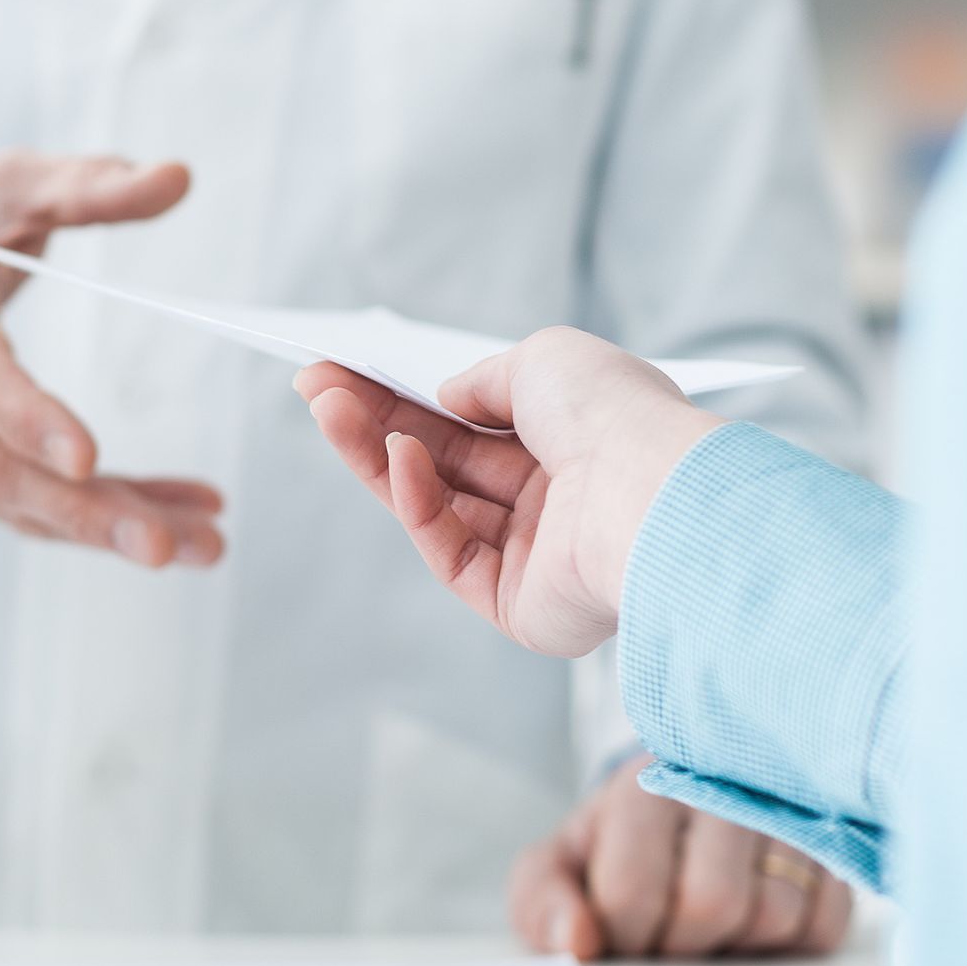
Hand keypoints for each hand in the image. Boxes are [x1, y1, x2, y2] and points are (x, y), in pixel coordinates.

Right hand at [0, 150, 223, 567]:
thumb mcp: (7, 185)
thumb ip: (90, 185)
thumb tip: (176, 178)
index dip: (23, 417)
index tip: (87, 457)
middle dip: (85, 513)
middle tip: (166, 547)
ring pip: (20, 503)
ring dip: (110, 531)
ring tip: (204, 545)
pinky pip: (33, 509)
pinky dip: (107, 519)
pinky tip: (181, 521)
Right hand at [295, 327, 724, 656]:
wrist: (652, 494)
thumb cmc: (612, 416)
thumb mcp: (541, 359)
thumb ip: (484, 379)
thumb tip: (446, 398)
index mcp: (574, 440)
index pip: (476, 421)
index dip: (411, 397)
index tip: (348, 372)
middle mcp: (557, 499)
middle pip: (446, 461)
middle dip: (377, 421)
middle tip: (314, 386)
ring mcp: (536, 555)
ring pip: (437, 505)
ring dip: (380, 455)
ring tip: (329, 409)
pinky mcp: (517, 606)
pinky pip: (451, 550)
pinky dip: (418, 503)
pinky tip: (398, 457)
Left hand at [511, 755, 851, 959]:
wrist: (680, 811)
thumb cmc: (613, 850)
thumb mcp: (558, 867)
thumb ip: (543, 903)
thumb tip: (576, 943)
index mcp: (643, 785)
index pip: (633, 889)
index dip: (623, 935)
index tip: (622, 934)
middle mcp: (723, 785)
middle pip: (711, 904)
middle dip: (682, 943)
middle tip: (669, 935)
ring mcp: (785, 813)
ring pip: (773, 914)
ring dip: (735, 943)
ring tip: (709, 924)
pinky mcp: (834, 852)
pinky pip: (825, 926)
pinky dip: (788, 943)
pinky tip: (753, 919)